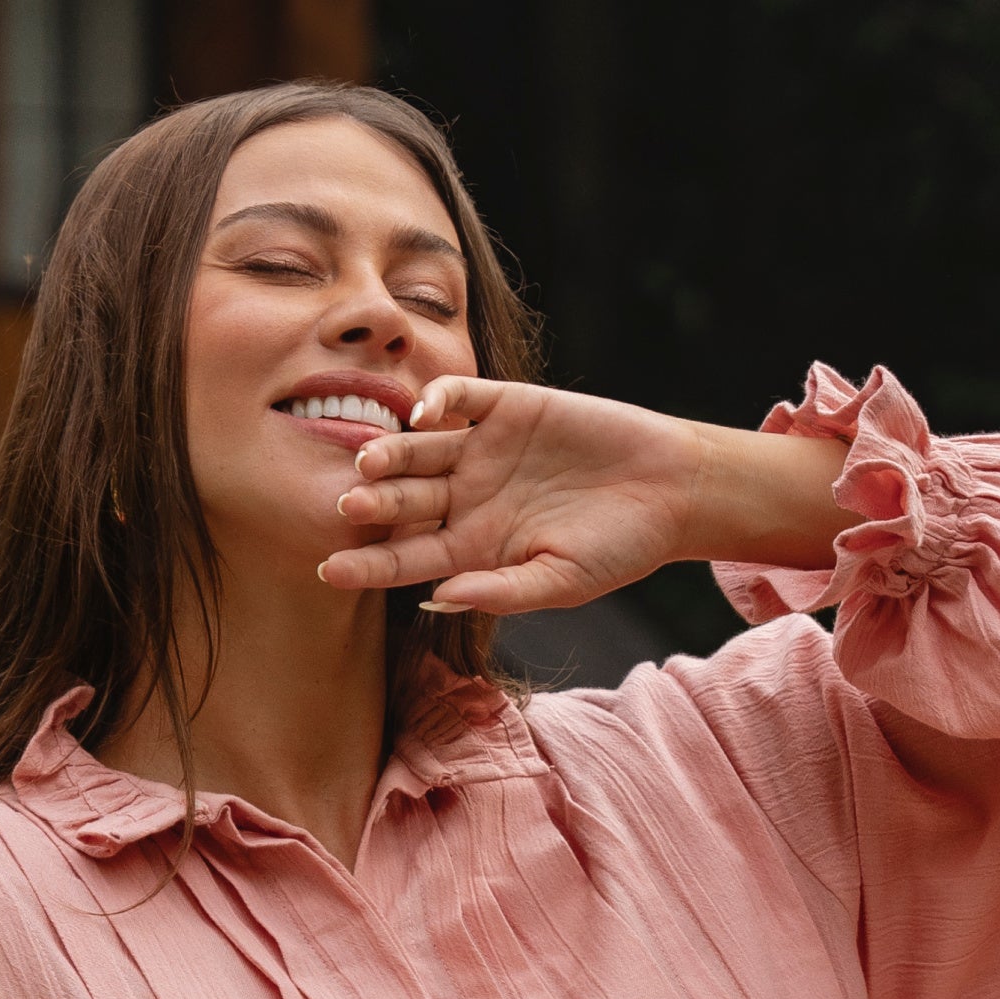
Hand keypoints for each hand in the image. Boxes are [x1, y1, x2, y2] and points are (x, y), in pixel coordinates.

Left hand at [319, 379, 852, 616]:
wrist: (671, 491)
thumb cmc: (620, 548)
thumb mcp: (561, 581)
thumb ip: (501, 591)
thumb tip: (438, 600)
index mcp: (471, 547)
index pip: (405, 558)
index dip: (367, 565)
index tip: (328, 573)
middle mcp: (467, 497)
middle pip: (404, 501)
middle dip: (374, 506)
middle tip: (346, 508)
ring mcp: (483, 449)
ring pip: (422, 449)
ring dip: (393, 453)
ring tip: (370, 460)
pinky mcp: (506, 405)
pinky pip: (461, 398)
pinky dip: (440, 400)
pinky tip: (424, 412)